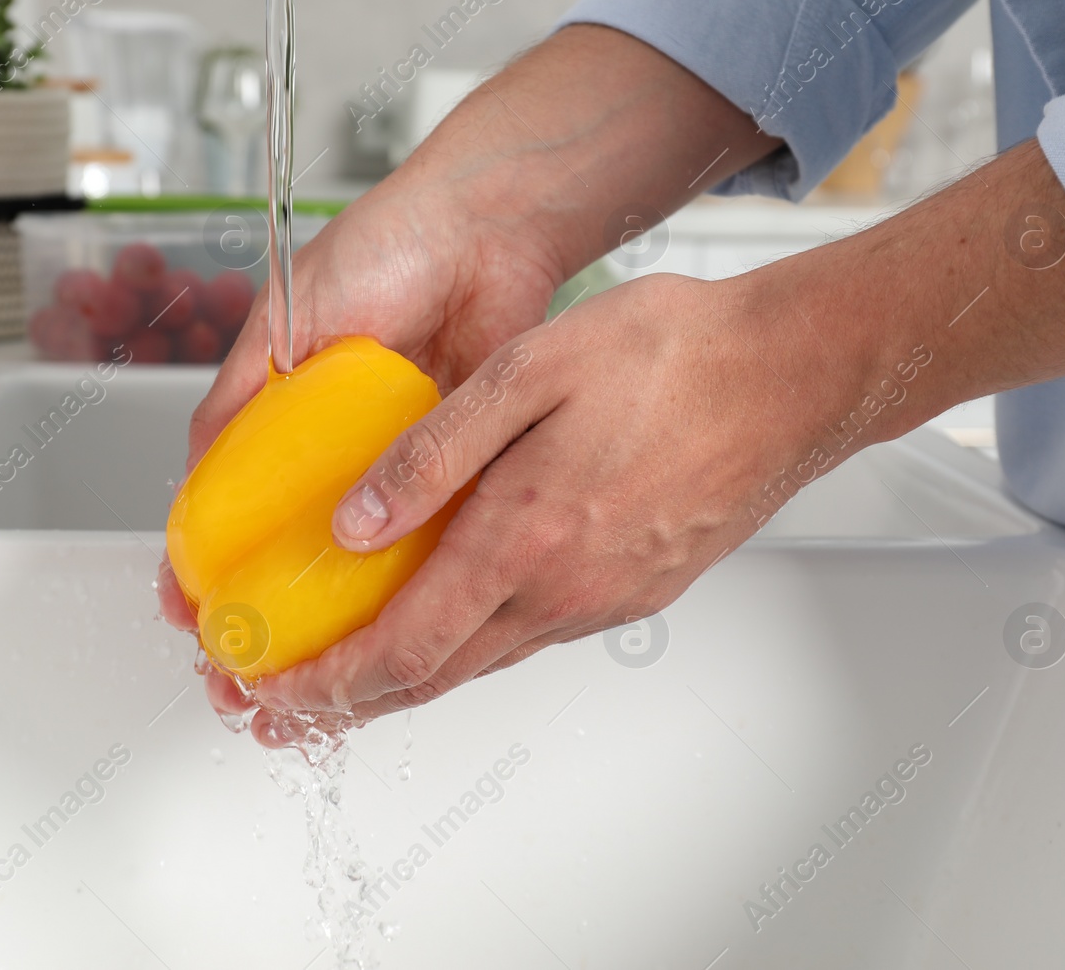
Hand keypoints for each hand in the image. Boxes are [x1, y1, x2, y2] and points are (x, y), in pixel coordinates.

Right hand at [157, 170, 566, 743]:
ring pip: (358, 562)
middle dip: (264, 618)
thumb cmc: (387, 247)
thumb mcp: (287, 319)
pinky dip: (405, 582)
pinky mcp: (454, 470)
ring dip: (331, 620)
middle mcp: (338, 449)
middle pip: (291, 551)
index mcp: (284, 415)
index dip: (204, 569)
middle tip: (246, 670)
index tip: (192, 617)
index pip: (230, 509)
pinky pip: (426, 538)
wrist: (491, 227)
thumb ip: (239, 395)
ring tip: (310, 673)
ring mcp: (397, 464)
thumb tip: (197, 478)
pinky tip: (387, 626)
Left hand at [242, 271, 859, 722]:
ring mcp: (603, 599)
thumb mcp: (530, 372)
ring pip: (481, 662)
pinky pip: (530, 635)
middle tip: (279, 705)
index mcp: (523, 541)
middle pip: (432, 678)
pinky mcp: (635, 591)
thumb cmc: (676, 358)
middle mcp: (562, 591)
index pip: (400, 650)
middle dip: (345, 701)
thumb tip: (356, 522)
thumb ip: (432, 452)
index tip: (270, 695)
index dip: (324, 686)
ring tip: (348, 669)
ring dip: (406, 676)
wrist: (794, 375)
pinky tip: (448, 614)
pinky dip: (468, 644)